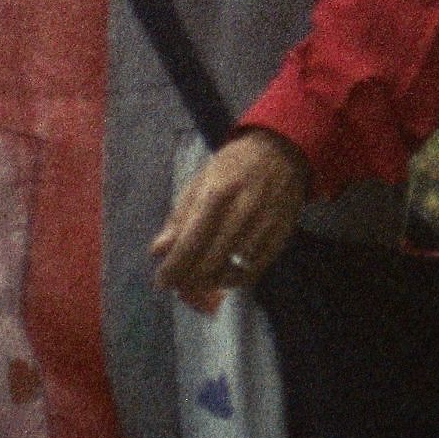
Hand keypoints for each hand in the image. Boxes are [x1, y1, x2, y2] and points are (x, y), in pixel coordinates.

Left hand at [149, 131, 309, 314]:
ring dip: (209, 283)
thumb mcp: (200, 182)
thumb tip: (158, 251)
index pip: (191, 242)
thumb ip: (179, 218)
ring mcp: (264, 226)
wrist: (280, 153)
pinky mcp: (280, 237)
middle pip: (210, 262)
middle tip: (178, 284)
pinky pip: (253, 272)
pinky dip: (233, 280)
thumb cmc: (233, 167)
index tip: (162, 281)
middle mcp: (243, 211)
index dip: (174, 267)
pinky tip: (222, 276)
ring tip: (197, 281)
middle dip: (188, 280)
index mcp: (217, 193)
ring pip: (232, 271)